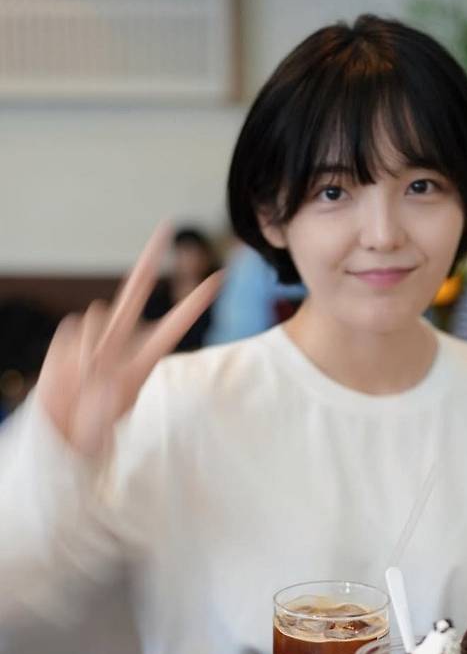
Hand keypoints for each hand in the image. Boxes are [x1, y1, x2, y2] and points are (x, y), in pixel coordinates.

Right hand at [37, 224, 221, 456]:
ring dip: (90, 348)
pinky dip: (69, 355)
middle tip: (168, 224)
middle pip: (136, 292)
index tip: (217, 279)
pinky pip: (72, 331)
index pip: (173, 326)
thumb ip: (106, 396)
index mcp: (142, 360)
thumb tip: (101, 369)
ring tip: (85, 379)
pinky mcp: (70, 334)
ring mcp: (95, 335)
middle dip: (150, 258)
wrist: (61, 428)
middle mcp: (122, 341)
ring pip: (98, 315)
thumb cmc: (92, 425)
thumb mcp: (104, 421)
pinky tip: (68, 372)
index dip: (194, 304)